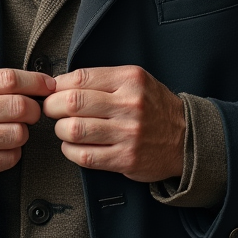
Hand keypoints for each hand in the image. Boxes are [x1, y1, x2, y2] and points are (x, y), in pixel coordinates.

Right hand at [0, 69, 55, 188]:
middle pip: (19, 106)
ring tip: (11, 129)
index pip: (9, 79)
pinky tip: (1, 146)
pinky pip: (12, 157)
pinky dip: (14, 152)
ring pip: (19, 133)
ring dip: (23, 132)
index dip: (36, 82)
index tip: (48, 85)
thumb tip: (38, 82)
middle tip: (31, 111)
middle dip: (34, 109)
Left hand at [42, 66, 185, 182]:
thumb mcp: (136, 81)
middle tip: (51, 110)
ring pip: (74, 130)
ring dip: (60, 130)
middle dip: (52, 107)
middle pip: (73, 103)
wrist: (186, 138)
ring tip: (64, 128)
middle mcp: (129, 105)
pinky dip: (69, 151)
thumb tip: (60, 83)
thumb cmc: (154, 108)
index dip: (57, 86)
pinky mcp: (125, 159)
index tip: (52, 91)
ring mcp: (128, 134)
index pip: (80, 78)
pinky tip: (73, 146)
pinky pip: (84, 156)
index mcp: (130, 80)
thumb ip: (102, 79)